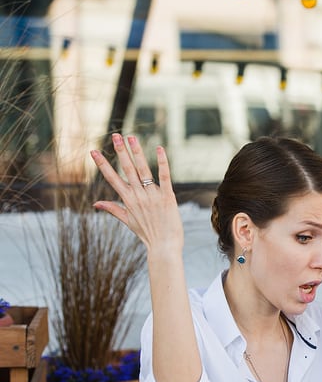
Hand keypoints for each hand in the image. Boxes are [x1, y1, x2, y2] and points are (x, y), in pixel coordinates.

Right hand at [91, 134, 183, 254]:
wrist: (164, 246)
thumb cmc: (147, 234)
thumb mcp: (128, 221)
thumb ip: (113, 209)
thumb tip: (96, 204)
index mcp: (128, 200)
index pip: (112, 178)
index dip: (102, 164)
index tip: (92, 151)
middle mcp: (138, 196)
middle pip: (127, 169)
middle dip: (120, 151)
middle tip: (115, 135)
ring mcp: (153, 196)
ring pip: (143, 170)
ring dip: (137, 153)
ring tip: (132, 137)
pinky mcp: (168, 197)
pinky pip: (164, 176)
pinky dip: (162, 162)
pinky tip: (159, 148)